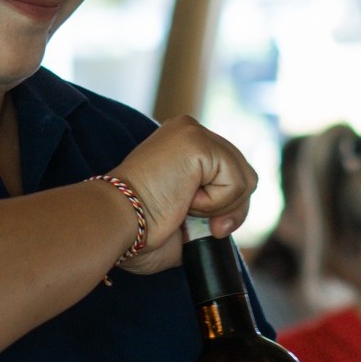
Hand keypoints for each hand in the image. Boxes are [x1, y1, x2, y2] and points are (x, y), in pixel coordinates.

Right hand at [112, 115, 258, 273]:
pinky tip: (184, 200)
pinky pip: (236, 181)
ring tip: (183, 207)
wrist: (116, 224)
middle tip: (196, 225)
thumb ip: (208, 213)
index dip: (224, 206)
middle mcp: (189, 131)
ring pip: (245, 179)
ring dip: (220, 207)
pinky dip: (216, 203)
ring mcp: (193, 132)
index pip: (229, 173)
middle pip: (244, 174)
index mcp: (182, 146)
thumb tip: (226, 223)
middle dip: (230, 209)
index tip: (193, 224)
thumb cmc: (137, 230)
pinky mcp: (198, 142)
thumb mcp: (183, 220)